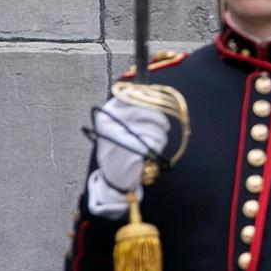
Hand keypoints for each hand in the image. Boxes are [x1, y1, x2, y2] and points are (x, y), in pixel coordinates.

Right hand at [84, 92, 174, 215]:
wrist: (114, 178)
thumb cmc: (119, 149)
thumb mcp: (117, 127)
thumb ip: (130, 110)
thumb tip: (153, 92)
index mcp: (106, 114)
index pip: (131, 96)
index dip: (149, 98)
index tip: (159, 102)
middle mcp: (110, 123)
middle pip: (146, 110)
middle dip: (160, 119)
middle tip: (165, 126)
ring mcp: (120, 137)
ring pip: (153, 127)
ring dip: (160, 135)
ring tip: (156, 142)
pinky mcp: (131, 151)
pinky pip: (155, 142)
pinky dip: (158, 146)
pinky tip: (153, 151)